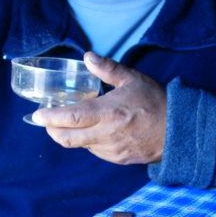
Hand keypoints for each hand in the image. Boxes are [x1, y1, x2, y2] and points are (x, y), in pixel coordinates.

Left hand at [32, 52, 166, 164]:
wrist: (178, 131)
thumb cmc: (156, 102)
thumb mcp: (133, 80)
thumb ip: (108, 69)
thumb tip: (88, 57)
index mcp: (108, 113)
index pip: (71, 118)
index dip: (50, 118)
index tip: (37, 114)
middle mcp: (106, 135)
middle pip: (67, 139)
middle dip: (52, 130)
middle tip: (47, 121)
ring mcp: (111, 150)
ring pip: (80, 146)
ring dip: (71, 135)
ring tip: (72, 122)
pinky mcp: (118, 159)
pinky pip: (95, 151)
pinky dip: (88, 142)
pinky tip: (94, 131)